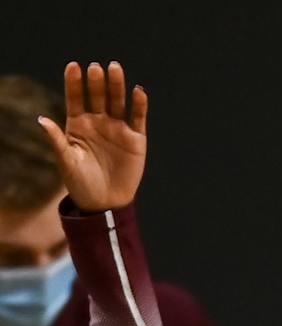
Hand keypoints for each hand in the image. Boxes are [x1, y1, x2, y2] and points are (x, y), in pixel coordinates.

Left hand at [39, 62, 148, 213]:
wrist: (105, 202)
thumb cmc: (80, 182)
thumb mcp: (66, 162)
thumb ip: (57, 140)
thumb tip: (41, 120)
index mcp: (78, 124)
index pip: (74, 98)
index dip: (74, 83)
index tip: (73, 66)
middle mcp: (98, 122)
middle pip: (98, 96)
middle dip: (97, 82)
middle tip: (96, 68)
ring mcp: (118, 129)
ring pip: (118, 102)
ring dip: (117, 86)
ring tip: (114, 68)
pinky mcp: (136, 140)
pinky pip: (138, 118)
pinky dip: (139, 105)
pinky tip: (139, 91)